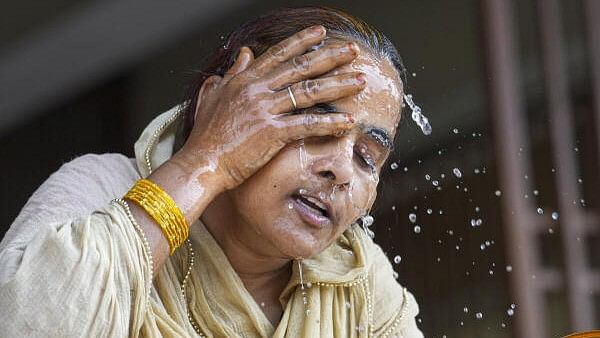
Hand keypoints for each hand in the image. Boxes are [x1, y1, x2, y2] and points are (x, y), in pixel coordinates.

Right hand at [179, 25, 365, 191]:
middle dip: (331, 57)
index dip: (302, 41)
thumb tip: (244, 54)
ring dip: (338, 85)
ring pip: (309, 92)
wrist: (201, 163)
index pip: (279, 54)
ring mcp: (265, 109)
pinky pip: (308, 124)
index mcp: (244, 80)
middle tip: (352, 50)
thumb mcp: (213, 96)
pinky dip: (331, 122)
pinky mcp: (272, 132)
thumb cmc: (205, 136)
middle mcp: (257, 90)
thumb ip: (231, 74)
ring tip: (360, 81)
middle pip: (301, 68)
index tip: (321, 33)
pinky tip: (349, 121)